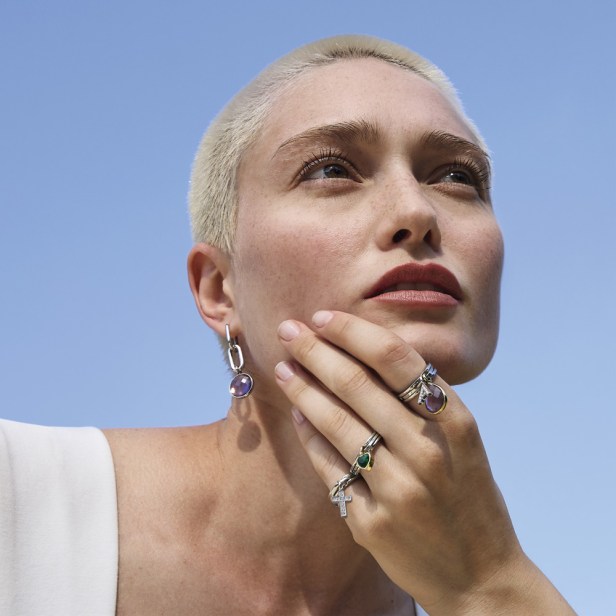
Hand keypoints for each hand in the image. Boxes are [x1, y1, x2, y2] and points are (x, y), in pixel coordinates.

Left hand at [274, 310, 573, 614]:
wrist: (479, 576)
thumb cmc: (466, 495)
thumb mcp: (462, 440)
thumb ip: (422, 400)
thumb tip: (365, 349)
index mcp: (454, 423)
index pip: (396, 359)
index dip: (353, 332)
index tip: (323, 317)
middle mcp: (427, 452)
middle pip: (357, 385)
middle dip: (314, 351)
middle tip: (287, 331)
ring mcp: (398, 489)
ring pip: (336, 423)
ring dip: (303, 389)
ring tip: (284, 369)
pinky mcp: (373, 523)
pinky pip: (330, 468)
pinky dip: (310, 437)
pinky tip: (298, 415)